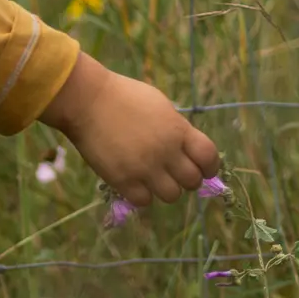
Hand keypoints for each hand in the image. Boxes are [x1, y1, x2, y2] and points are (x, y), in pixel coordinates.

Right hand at [38, 52, 218, 206]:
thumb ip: (177, 129)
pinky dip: (143, 195)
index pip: (209, 157)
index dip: (210, 166)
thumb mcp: (160, 106)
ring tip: (154, 178)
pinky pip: (144, 201)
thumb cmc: (125, 96)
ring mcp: (144, 168)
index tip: (205, 169)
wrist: (88, 101)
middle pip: (192, 181)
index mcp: (178, 130)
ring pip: (172, 196)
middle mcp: (166, 152)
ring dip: (166, 188)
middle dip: (188, 178)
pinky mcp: (123, 180)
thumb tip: (187, 149)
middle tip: (176, 173)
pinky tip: (136, 182)